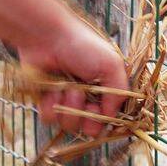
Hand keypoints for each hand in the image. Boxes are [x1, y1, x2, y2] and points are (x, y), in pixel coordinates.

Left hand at [18, 17, 128, 137]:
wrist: (47, 37)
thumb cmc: (81, 45)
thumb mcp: (111, 65)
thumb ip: (119, 94)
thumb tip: (111, 116)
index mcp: (105, 92)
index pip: (107, 120)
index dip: (101, 119)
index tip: (96, 109)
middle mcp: (87, 100)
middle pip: (88, 128)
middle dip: (83, 114)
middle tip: (78, 95)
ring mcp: (66, 102)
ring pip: (68, 125)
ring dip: (67, 106)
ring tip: (65, 86)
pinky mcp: (46, 102)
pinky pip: (49, 118)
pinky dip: (50, 105)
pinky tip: (51, 88)